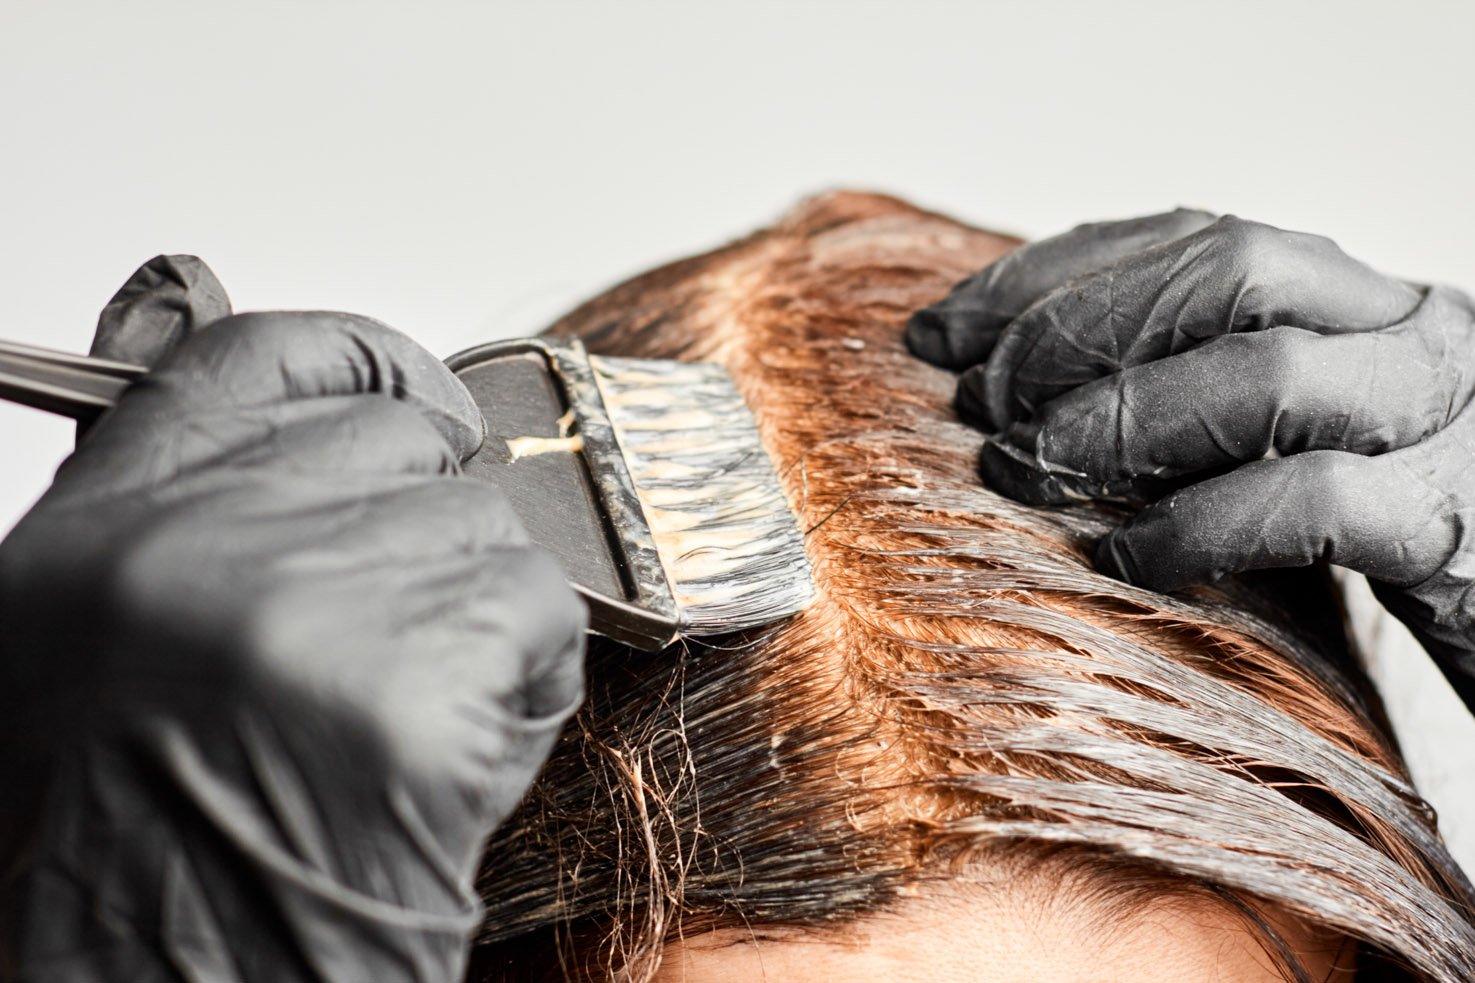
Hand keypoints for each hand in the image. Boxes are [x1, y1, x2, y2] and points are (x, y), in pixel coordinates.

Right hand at [0, 257, 585, 981]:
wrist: (179, 979)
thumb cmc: (147, 843)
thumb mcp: (100, 653)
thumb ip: (197, 530)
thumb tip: (323, 449)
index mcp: (101, 531)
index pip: (256, 359)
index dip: (364, 361)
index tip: (426, 402)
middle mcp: (196, 544)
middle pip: (403, 445)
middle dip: (437, 531)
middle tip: (413, 630)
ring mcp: (308, 602)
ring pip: (486, 529)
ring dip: (482, 620)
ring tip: (413, 720)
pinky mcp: (415, 678)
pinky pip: (541, 611)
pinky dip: (528, 677)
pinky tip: (458, 751)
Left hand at [906, 212, 1474, 710]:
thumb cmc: (1382, 526)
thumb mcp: (1292, 437)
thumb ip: (1195, 391)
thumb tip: (1014, 394)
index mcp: (1356, 296)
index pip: (1187, 237)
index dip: (1049, 275)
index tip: (940, 331)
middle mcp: (1408, 330)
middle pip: (1229, 273)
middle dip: (1078, 333)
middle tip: (982, 408)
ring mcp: (1444, 421)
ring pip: (1268, 376)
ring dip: (1118, 422)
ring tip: (1025, 472)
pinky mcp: (1458, 528)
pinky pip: (1315, 503)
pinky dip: (1199, 525)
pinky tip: (1124, 556)